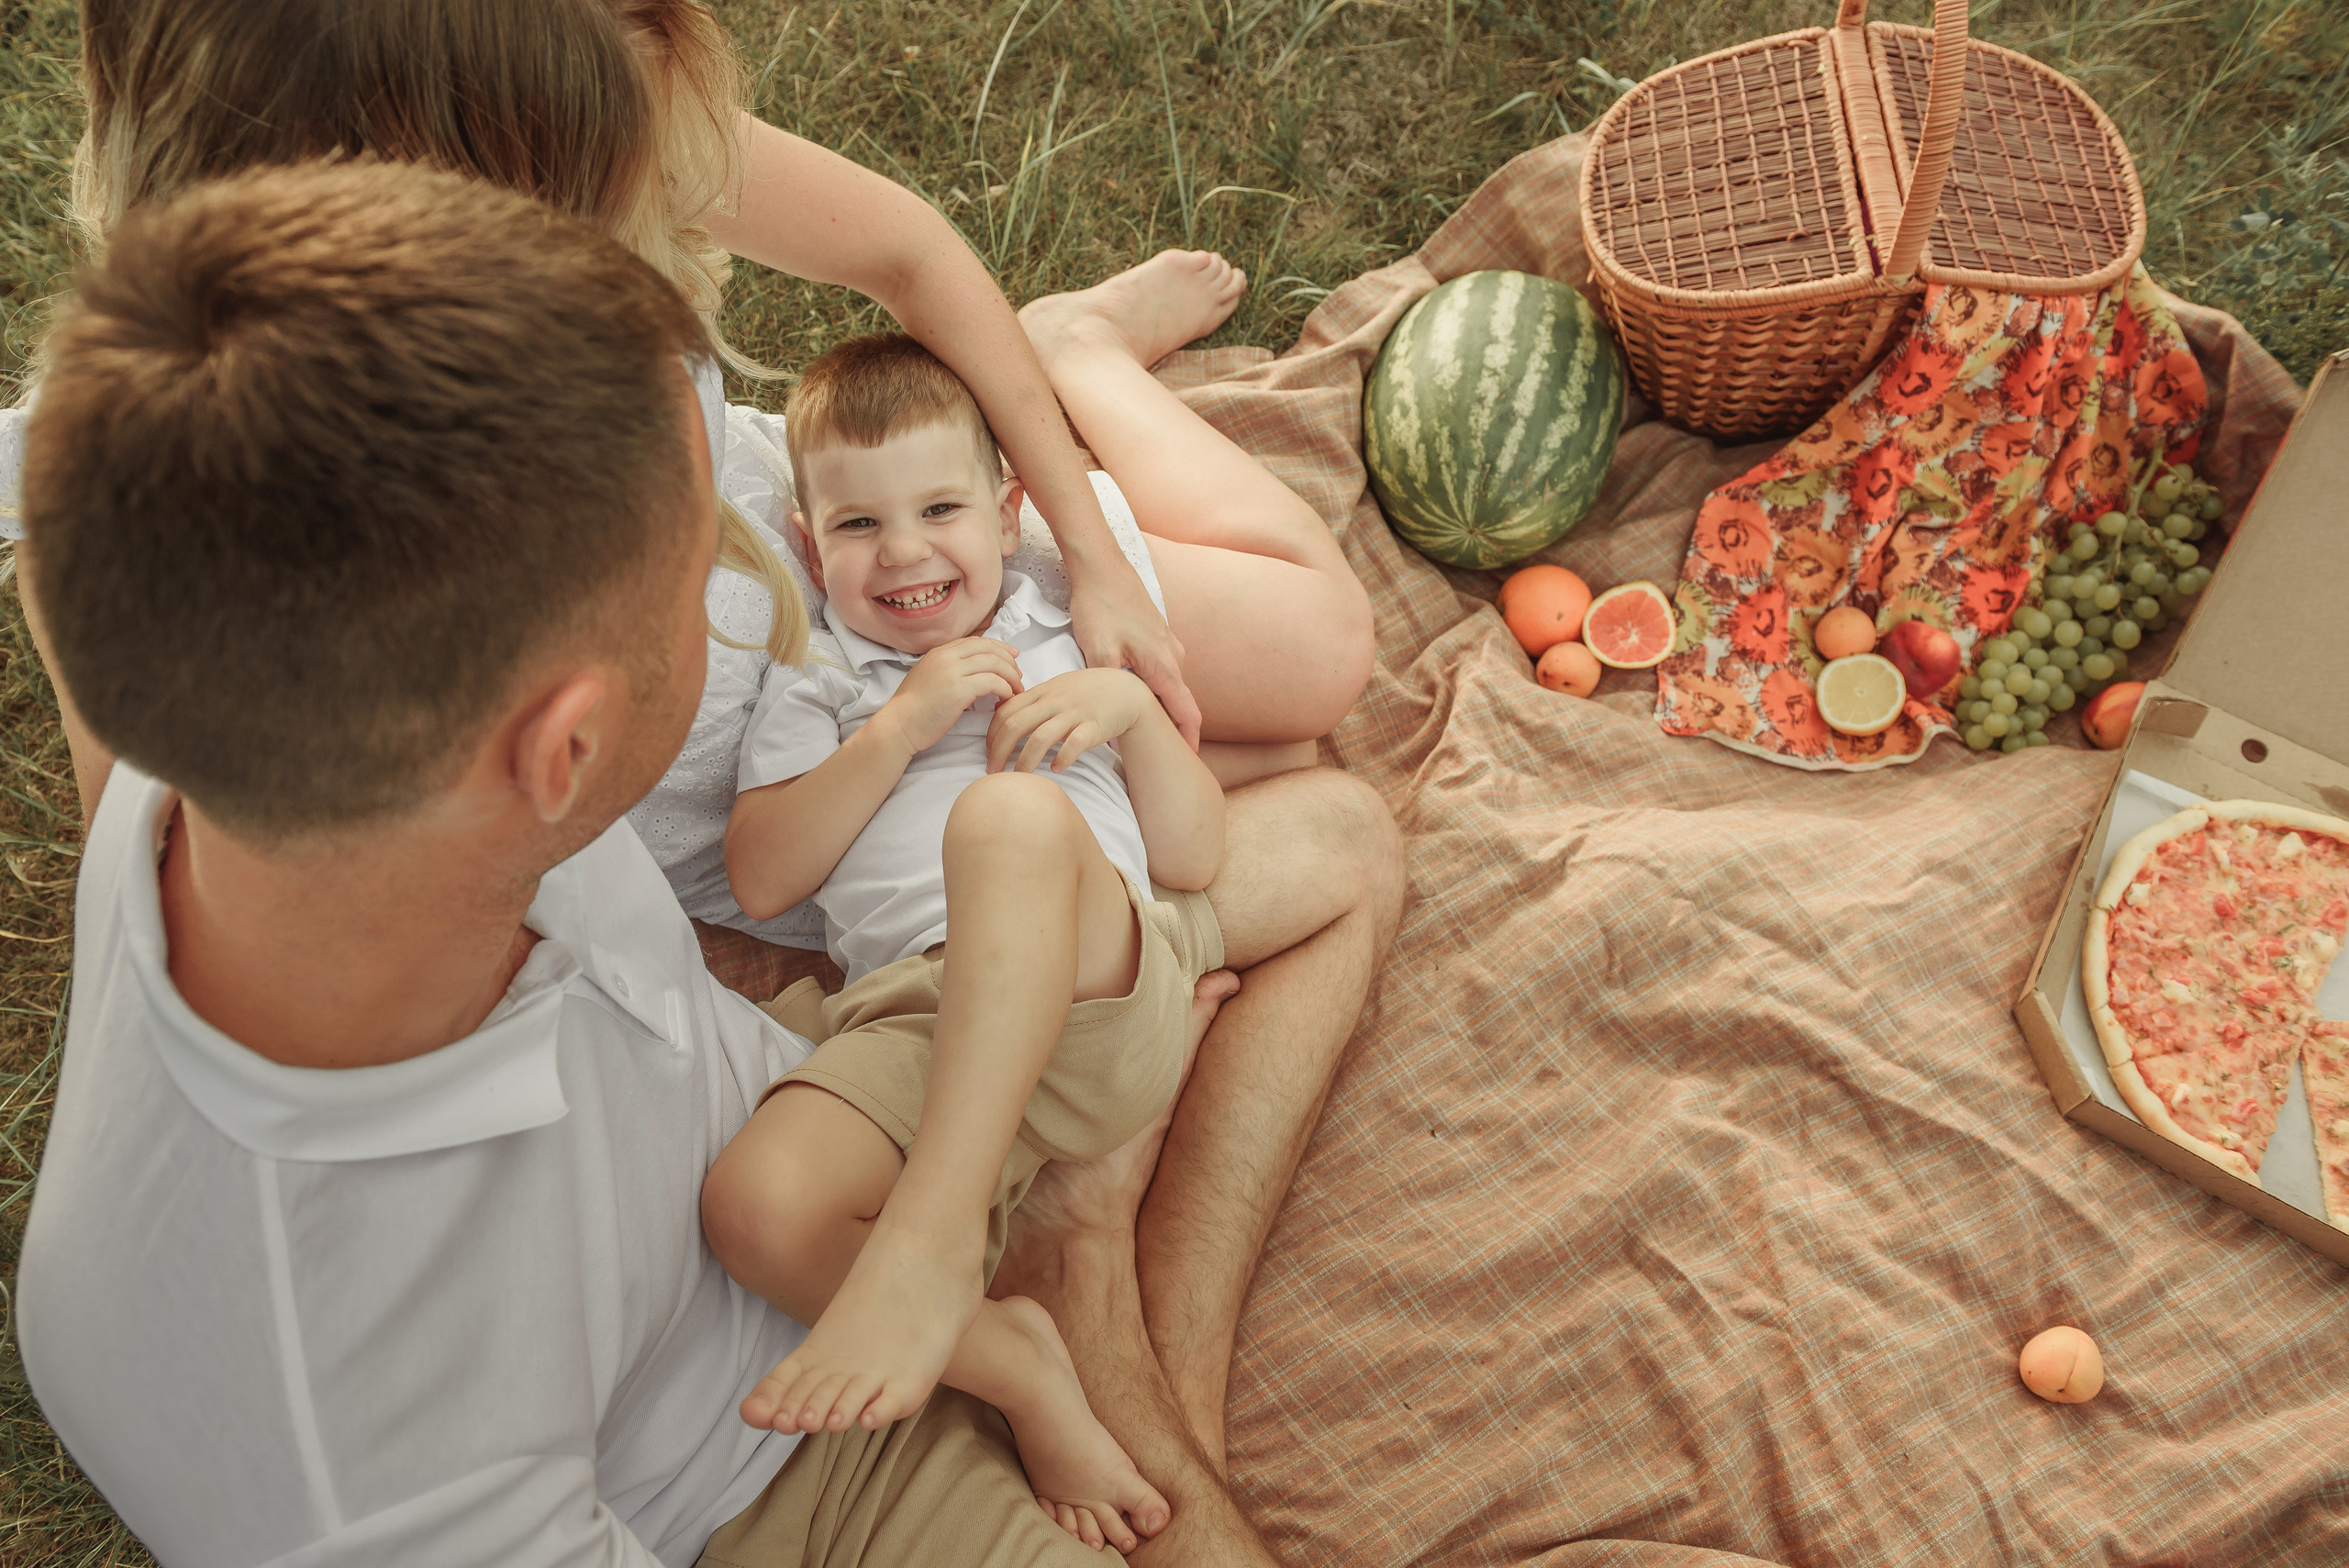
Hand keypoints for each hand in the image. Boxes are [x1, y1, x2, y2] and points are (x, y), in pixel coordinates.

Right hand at [876, 638, 1024, 755]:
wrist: (899, 725)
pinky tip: (1005, 699)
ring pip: (995, 663)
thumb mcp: (929, 678)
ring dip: (1011, 676)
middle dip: (1009, 661)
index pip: (977, 641)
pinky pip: (992, 682)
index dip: (998, 647)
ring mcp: (952, 670)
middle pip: (989, 648)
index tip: (1012, 657)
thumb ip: (948, 669)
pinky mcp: (959, 689)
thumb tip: (973, 671)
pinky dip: (1004, 689)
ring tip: (1016, 690)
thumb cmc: (914, 709)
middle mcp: (946, 656)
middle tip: (1018, 676)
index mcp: (939, 652)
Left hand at [988, 668, 1152, 774]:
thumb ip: (1028, 700)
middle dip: (999, 751)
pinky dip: (1062, 758)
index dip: (991, 735)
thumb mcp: (1054, 688)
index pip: (1005, 711)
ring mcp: (1074, 714)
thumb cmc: (1086, 692)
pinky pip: (1074, 744)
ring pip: (1040, 738)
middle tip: (992, 772)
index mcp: (1041, 692)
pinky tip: (1055, 769)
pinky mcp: (1093, 727)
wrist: (1124, 690)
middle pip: (1016, 725)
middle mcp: (1054, 702)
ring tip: (1018, 779)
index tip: (987, 753)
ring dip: (1025, 762)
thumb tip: (998, 709)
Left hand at [1067, 568, 1200, 749]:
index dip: (1188, 741)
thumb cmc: (1099, 607)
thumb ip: (1108, 694)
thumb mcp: (1098, 653)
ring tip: (1147, 731)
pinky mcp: (1158, 635)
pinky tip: (1136, 697)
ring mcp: (1168, 644)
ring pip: (1171, 686)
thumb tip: (1111, 731)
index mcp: (1164, 666)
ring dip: (1163, 708)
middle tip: (1163, 755)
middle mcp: (1173, 656)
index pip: (1187, 713)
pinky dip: (1156, 689)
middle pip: (1181, 703)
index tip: (1186, 764)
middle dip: (1175, 730)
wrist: (1102, 566)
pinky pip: (1163, 671)